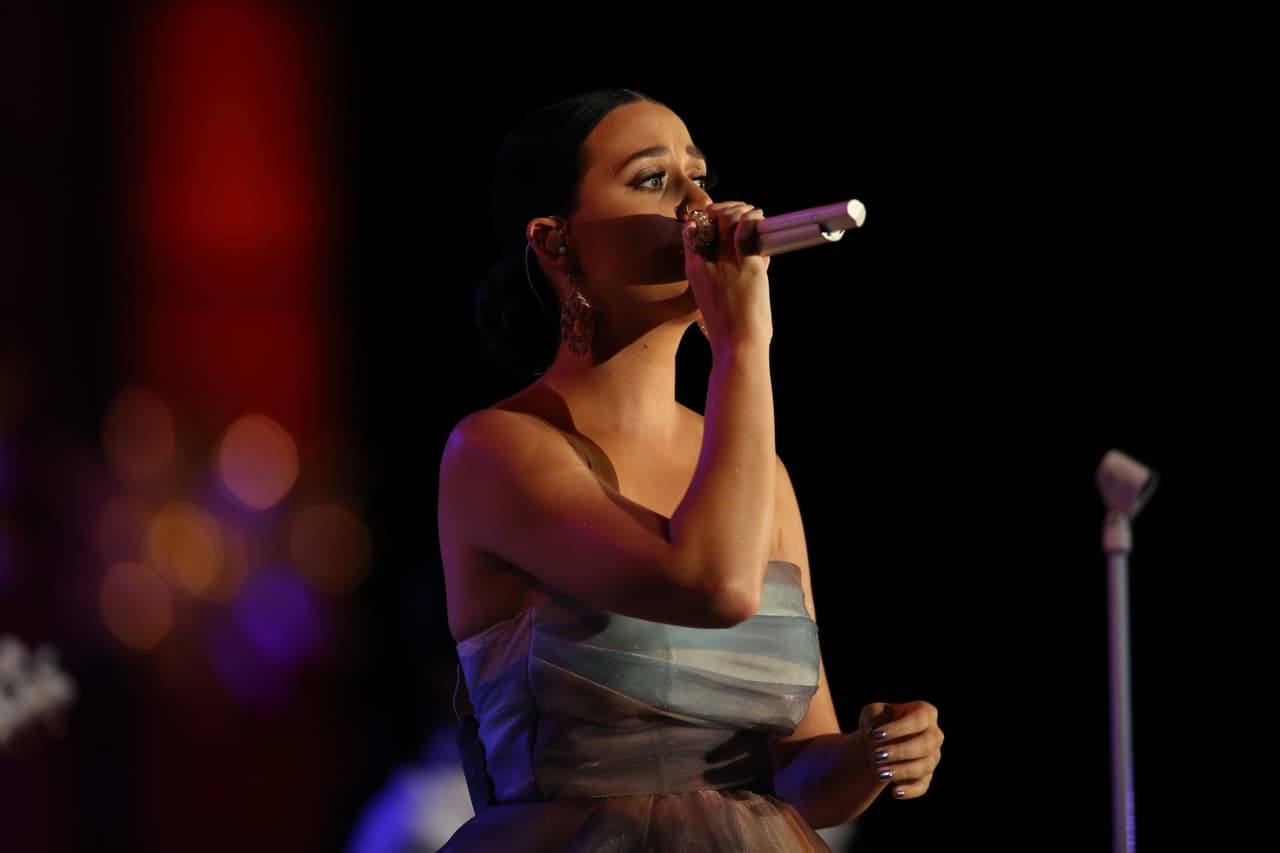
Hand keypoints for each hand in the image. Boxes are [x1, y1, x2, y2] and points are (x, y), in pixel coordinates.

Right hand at [682, 202, 770, 346]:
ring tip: (753, 214)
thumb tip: (749, 252)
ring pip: (730, 219)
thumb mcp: (716, 296)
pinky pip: (747, 230)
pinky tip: (759, 219)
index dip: (709, 218)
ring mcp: (725, 262)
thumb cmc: (728, 325)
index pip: (694, 230)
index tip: (724, 218)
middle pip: (713, 219)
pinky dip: (754, 220)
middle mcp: (706, 262)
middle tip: (742, 212)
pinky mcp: (747, 266)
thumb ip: (725, 271)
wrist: (736, 345)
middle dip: (729, 209)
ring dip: (742, 210)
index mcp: (694, 269)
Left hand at [857, 700, 943, 799]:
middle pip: (925, 744)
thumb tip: (873, 730)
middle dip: (900, 751)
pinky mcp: (926, 776)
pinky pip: (922, 786)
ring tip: (879, 773)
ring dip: (901, 771)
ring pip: (924, 766)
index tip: (874, 735)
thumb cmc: (878, 723)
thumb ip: (872, 716)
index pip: (918, 720)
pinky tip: (894, 792)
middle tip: (877, 755)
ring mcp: (932, 757)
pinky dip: (910, 791)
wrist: (877, 744)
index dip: (898, 728)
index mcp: (925, 713)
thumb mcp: (872, 713)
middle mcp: (934, 735)